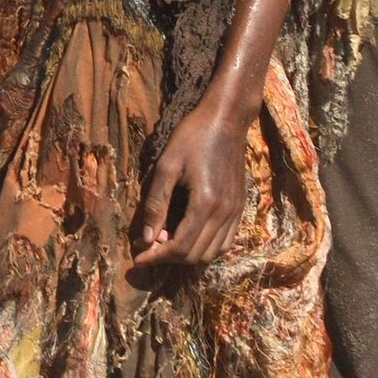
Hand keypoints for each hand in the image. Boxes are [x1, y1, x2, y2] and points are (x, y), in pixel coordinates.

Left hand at [131, 96, 247, 267]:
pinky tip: (189, 235)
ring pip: (213, 253)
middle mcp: (224, 213)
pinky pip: (226, 242)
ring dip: (188, 255)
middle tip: (149, 246)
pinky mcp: (240, 207)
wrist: (226, 119)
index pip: (180, 247)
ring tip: (167, 240)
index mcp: (205, 203)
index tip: (137, 259)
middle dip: (169, 258)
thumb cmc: (193, 137)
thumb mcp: (166, 165)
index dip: (156, 257)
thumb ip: (157, 204)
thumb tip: (147, 238)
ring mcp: (235, 211)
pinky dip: (206, 247)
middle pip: (196, 255)